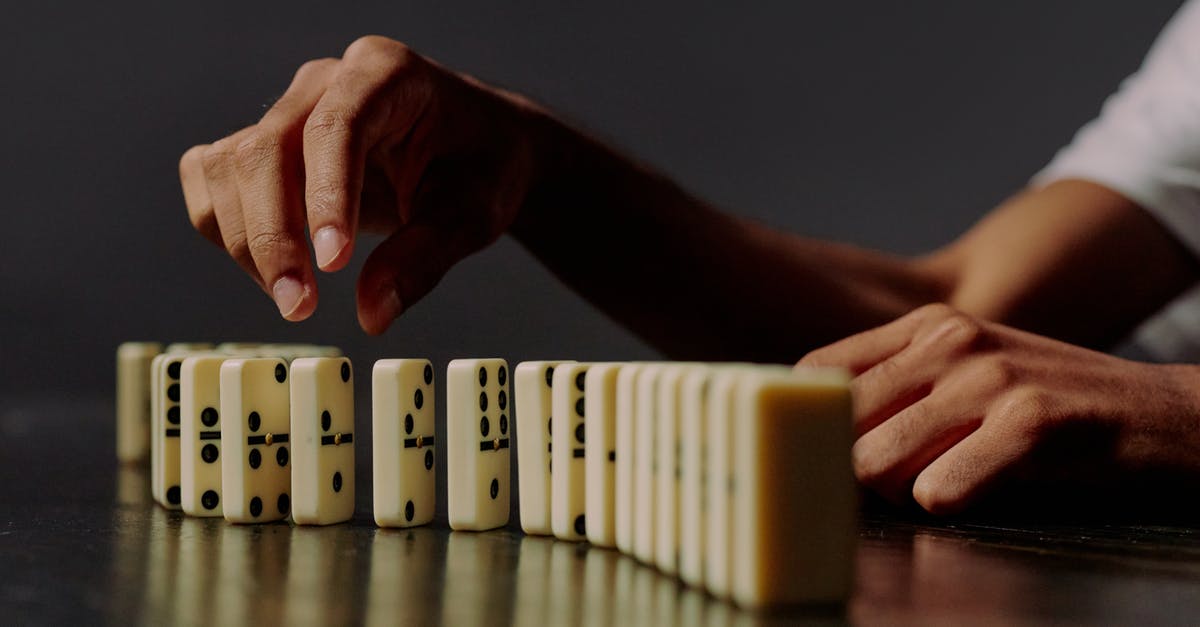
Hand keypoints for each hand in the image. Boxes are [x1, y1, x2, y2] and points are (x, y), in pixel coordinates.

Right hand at [179, 36, 550, 332]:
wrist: (476, 151)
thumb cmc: (480, 169)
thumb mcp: (475, 214)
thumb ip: (426, 258)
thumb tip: (371, 313)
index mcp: (386, 73)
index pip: (337, 127)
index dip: (326, 196)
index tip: (331, 263)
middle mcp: (326, 81)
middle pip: (268, 148)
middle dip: (274, 236)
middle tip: (299, 307)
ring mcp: (287, 108)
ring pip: (230, 167)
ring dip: (248, 243)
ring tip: (296, 299)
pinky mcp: (261, 143)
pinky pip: (212, 180)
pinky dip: (226, 230)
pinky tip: (271, 270)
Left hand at [799, 303, 1199, 513]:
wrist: (1164, 414)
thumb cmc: (1050, 402)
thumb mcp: (967, 370)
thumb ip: (898, 387)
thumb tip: (814, 429)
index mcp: (924, 324)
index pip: (816, 370)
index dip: (809, 422)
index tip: (823, 453)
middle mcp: (949, 339)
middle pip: (838, 423)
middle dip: (855, 468)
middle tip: (895, 483)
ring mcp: (989, 376)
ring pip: (875, 460)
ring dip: (899, 492)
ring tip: (940, 484)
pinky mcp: (1031, 421)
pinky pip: (939, 487)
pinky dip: (945, 503)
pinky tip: (972, 492)